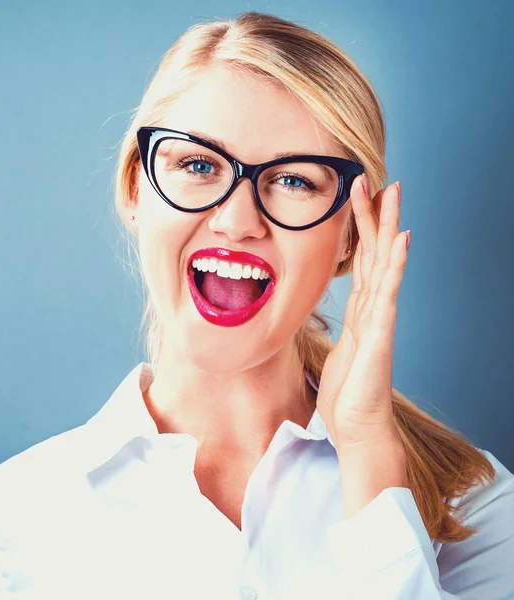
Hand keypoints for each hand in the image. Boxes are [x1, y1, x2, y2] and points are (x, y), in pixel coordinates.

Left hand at [316, 175, 409, 452]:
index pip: (362, 261)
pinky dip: (394, 266)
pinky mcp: (380, 337)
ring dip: (387, 227)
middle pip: (376, 253)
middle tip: (377, 179)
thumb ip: (345, 326)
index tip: (358, 198)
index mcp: (360, 312)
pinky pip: (387, 295)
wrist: (357, 428)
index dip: (361, 230)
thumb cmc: (349, 393)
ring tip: (392, 193)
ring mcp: (379, 320)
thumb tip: (340, 311)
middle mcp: (373, 309)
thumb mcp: (340, 350)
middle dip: (376, 216)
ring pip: (384, 264)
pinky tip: (401, 241)